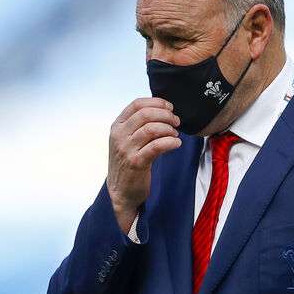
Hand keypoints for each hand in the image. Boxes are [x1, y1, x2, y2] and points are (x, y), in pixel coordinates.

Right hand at [107, 98, 181, 232]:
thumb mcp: (127, 140)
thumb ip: (139, 125)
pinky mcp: (136, 162)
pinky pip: (157, 146)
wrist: (121, 191)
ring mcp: (126, 149)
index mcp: (117, 126)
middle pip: (146, 114)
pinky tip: (176, 144)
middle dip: (166, 115)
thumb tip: (164, 110)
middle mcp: (119, 136)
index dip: (157, 102)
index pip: (137, 104)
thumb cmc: (128, 163)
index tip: (169, 107)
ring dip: (169, 129)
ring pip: (152, 128)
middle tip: (176, 121)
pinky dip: (171, 142)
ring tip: (175, 135)